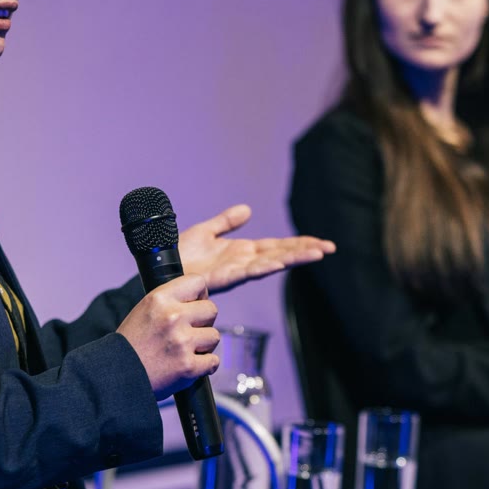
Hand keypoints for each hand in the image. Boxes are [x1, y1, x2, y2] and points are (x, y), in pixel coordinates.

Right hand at [116, 274, 219, 400]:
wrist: (117, 376)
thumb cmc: (131, 344)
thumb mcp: (144, 309)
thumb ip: (170, 301)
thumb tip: (198, 298)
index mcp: (160, 299)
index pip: (197, 282)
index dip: (200, 295)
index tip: (195, 305)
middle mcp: (172, 317)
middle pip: (211, 310)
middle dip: (204, 321)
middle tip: (189, 331)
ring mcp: (182, 342)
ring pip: (214, 336)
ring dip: (204, 345)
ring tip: (186, 350)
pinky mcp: (188, 366)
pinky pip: (213, 361)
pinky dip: (205, 366)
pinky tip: (190, 365)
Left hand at [177, 204, 335, 293]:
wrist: (160, 266)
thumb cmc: (179, 254)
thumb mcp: (206, 231)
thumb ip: (226, 222)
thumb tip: (247, 210)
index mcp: (243, 252)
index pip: (277, 247)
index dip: (298, 244)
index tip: (320, 243)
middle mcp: (244, 262)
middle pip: (281, 254)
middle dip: (305, 251)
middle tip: (329, 248)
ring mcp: (236, 270)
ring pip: (272, 263)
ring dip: (294, 258)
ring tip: (316, 254)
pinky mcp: (225, 277)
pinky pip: (249, 271)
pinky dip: (266, 266)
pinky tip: (281, 262)